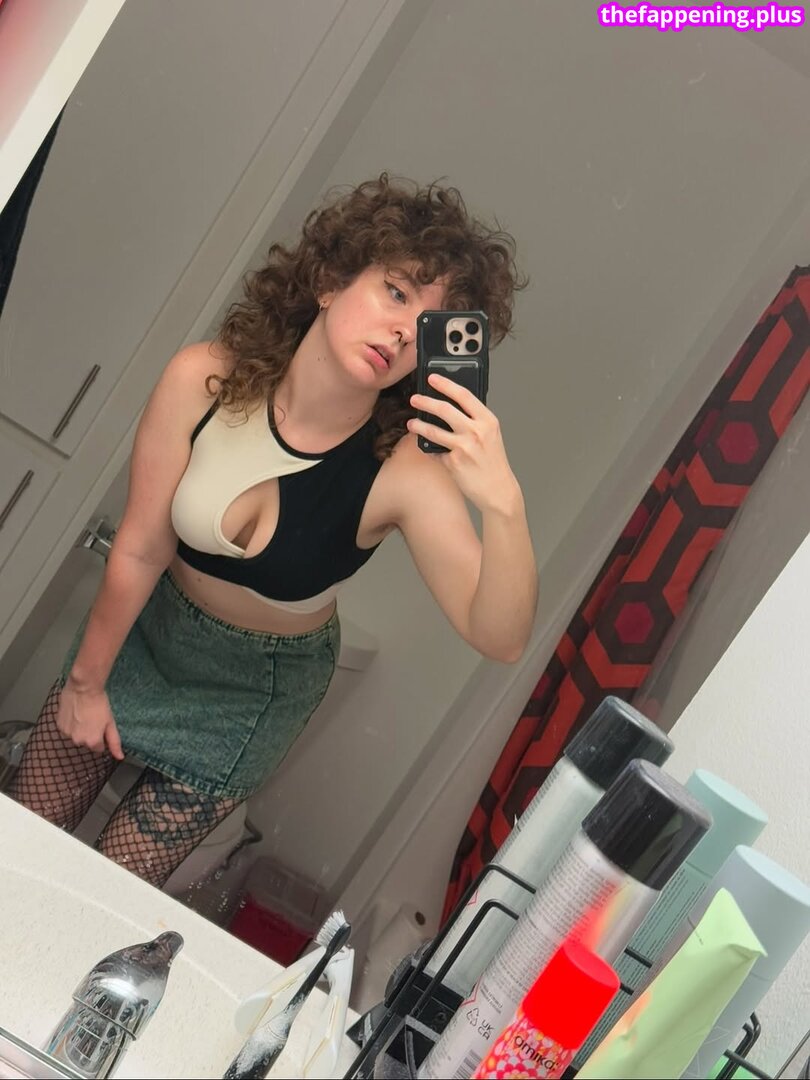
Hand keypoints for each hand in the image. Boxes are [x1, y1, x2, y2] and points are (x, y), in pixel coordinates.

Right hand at [58, 678, 124, 758]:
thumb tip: (119, 757)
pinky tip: (76, 713)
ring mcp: (67, 733)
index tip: (102, 727)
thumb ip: (114, 742)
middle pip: (86, 742)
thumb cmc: (98, 703)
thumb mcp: (111, 723)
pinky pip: (67, 729)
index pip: (99, 748)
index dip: (101, 737)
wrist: (83, 688)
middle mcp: (78, 740)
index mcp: (92, 741)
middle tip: (93, 719)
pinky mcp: (59, 725)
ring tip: (84, 715)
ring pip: (76, 736)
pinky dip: (71, 724)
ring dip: (79, 729)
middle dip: (90, 733)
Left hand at [408, 374, 522, 514]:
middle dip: (425, 401)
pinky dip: (430, 449)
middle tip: (415, 399)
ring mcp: (464, 447)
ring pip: (433, 430)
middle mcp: (476, 431)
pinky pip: (435, 451)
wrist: (498, 490)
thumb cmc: (494, 462)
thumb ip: (475, 420)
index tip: (432, 378)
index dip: (446, 384)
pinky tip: (427, 448)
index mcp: (488, 421)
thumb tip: (452, 407)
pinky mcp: (453, 462)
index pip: (464, 395)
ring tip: (412, 424)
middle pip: (444, 409)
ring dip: (418, 425)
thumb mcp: (491, 435)